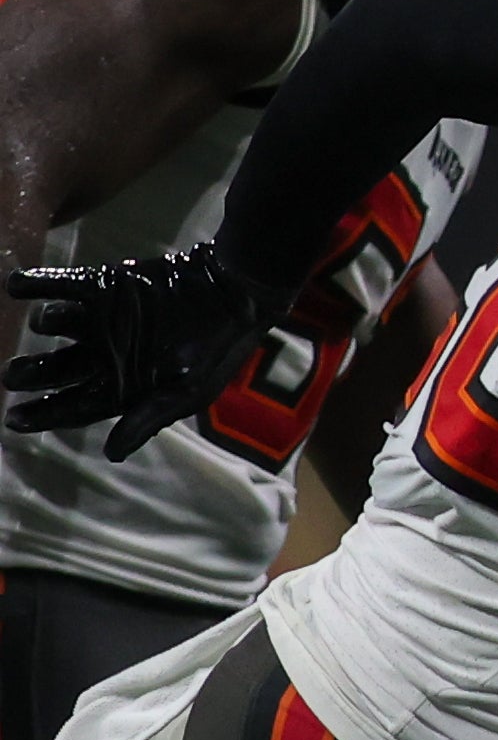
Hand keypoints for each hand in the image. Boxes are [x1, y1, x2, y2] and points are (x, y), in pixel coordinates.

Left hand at [5, 241, 267, 459]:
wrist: (234, 295)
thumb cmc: (216, 351)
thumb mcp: (187, 393)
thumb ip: (147, 420)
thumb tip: (112, 455)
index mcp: (121, 386)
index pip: (73, 407)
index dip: (42, 415)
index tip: (13, 420)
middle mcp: (104, 354)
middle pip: (54, 370)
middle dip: (30, 373)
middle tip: (15, 375)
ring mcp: (101, 319)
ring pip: (54, 325)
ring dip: (44, 322)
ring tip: (47, 320)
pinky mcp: (103, 285)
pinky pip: (59, 284)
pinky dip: (34, 284)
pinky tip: (16, 285)